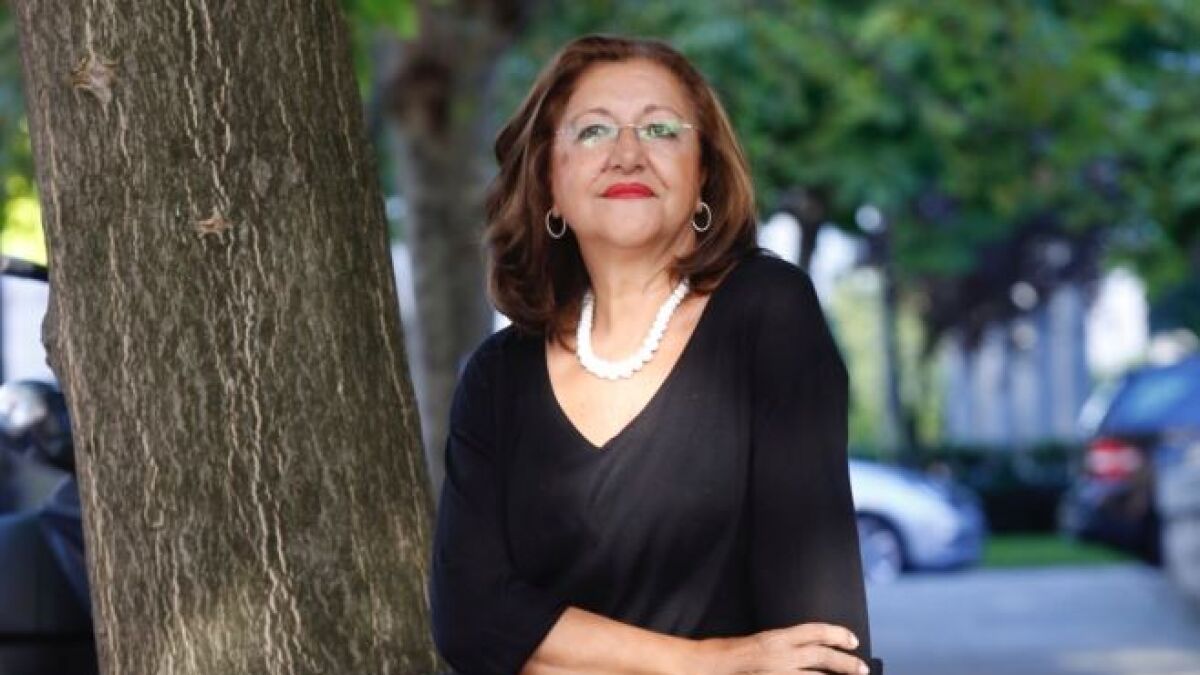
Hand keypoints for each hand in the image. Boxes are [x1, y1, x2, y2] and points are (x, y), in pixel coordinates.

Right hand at [689, 622, 868, 674]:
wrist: (706, 668)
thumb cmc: (725, 656)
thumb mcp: (758, 645)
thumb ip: (782, 648)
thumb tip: (805, 655)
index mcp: (776, 639)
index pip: (815, 632)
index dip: (837, 635)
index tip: (853, 641)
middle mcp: (781, 656)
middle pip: (823, 657)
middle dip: (847, 663)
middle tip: (863, 668)